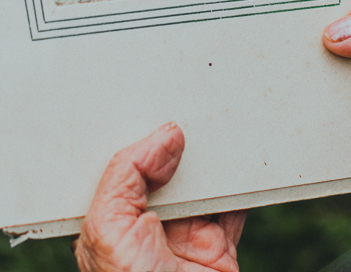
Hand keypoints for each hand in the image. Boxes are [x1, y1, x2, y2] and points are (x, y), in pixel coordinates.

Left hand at [75, 122, 245, 271]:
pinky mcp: (217, 245)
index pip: (117, 169)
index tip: (143, 105)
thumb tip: (164, 136)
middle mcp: (145, 226)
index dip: (130, 138)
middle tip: (186, 108)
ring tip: (215, 124)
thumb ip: (128, 174)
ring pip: (200, 184)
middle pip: (162, 171)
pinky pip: (233, 206)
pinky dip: (241, 185)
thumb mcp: (109, 226)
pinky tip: (240, 158)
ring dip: (210, 160)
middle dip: (173, 143)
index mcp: (109, 220)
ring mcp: (183, 235)